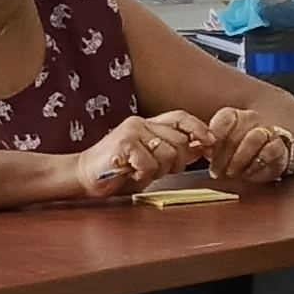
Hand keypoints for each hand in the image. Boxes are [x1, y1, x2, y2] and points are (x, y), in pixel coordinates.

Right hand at [74, 112, 208, 199]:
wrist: (83, 176)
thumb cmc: (119, 170)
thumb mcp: (152, 161)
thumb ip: (174, 152)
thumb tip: (202, 147)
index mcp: (149, 124)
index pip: (181, 118)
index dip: (199, 128)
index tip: (211, 142)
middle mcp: (141, 123)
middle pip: (180, 141)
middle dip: (177, 162)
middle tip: (157, 171)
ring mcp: (132, 132)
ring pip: (168, 154)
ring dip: (158, 171)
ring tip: (140, 172)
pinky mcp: (123, 144)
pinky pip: (150, 164)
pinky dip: (144, 174)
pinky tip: (131, 173)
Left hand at [203, 108, 293, 189]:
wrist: (268, 157)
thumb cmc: (239, 153)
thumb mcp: (221, 148)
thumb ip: (210, 146)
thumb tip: (197, 147)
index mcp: (235, 116)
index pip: (226, 118)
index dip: (216, 136)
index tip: (208, 153)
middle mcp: (252, 120)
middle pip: (238, 130)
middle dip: (224, 155)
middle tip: (217, 171)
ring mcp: (268, 132)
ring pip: (255, 138)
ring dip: (240, 159)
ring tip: (233, 173)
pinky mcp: (280, 147)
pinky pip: (271, 151)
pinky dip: (258, 164)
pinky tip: (249, 173)